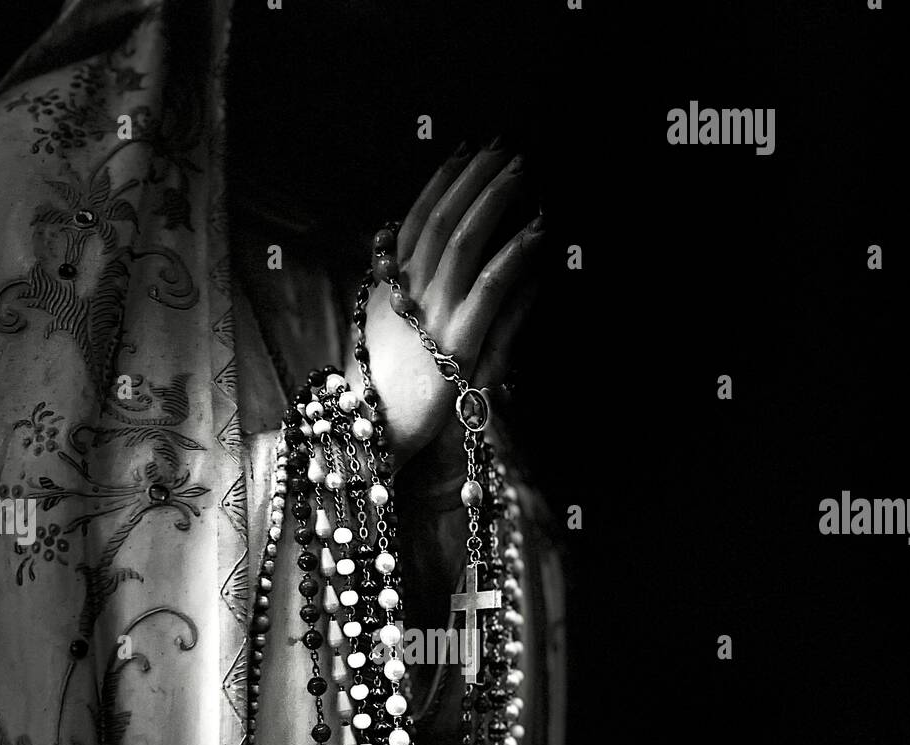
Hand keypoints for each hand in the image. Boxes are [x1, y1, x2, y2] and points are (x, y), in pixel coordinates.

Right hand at [357, 141, 543, 465]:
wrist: (372, 430)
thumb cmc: (381, 384)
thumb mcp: (375, 324)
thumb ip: (389, 281)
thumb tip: (394, 236)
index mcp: (390, 285)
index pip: (416, 219)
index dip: (441, 181)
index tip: (465, 150)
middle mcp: (408, 292)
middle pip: (442, 220)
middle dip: (474, 179)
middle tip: (505, 149)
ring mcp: (432, 315)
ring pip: (465, 242)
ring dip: (495, 202)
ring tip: (523, 173)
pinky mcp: (458, 343)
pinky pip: (492, 289)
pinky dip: (516, 256)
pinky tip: (537, 233)